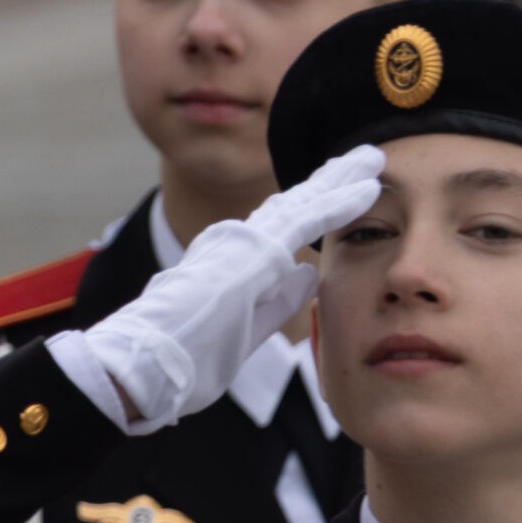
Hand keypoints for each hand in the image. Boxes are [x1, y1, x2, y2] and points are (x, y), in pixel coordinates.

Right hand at [84, 145, 383, 431]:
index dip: (313, 211)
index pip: (280, 229)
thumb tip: (308, 276)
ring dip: (341, 180)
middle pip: (294, 206)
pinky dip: (339, 201)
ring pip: (303, 202)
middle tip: (363, 163)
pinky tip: (367, 188)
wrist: (150, 363)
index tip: (340, 196)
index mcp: (229, 261)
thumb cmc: (184, 356)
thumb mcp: (245, 328)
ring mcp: (243, 241)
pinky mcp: (255, 250)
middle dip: (330, 183)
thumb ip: (277, 301)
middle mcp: (234, 242)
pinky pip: (308, 218)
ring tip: (371, 159)